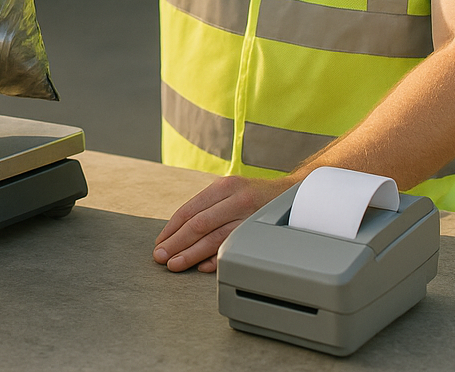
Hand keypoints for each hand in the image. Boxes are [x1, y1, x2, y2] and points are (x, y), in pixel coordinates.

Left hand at [152, 174, 294, 272]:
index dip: (172, 228)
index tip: (160, 242)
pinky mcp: (261, 231)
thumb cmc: (256, 196)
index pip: (190, 209)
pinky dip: (217, 258)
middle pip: (198, 224)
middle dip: (176, 243)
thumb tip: (180, 236)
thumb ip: (209, 209)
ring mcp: (249, 215)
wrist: (294, 194)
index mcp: (224, 187)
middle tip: (161, 257)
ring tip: (175, 265)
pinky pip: (234, 247)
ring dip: (191, 254)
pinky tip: (203, 267)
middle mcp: (235, 198)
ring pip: (214, 237)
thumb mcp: (231, 193)